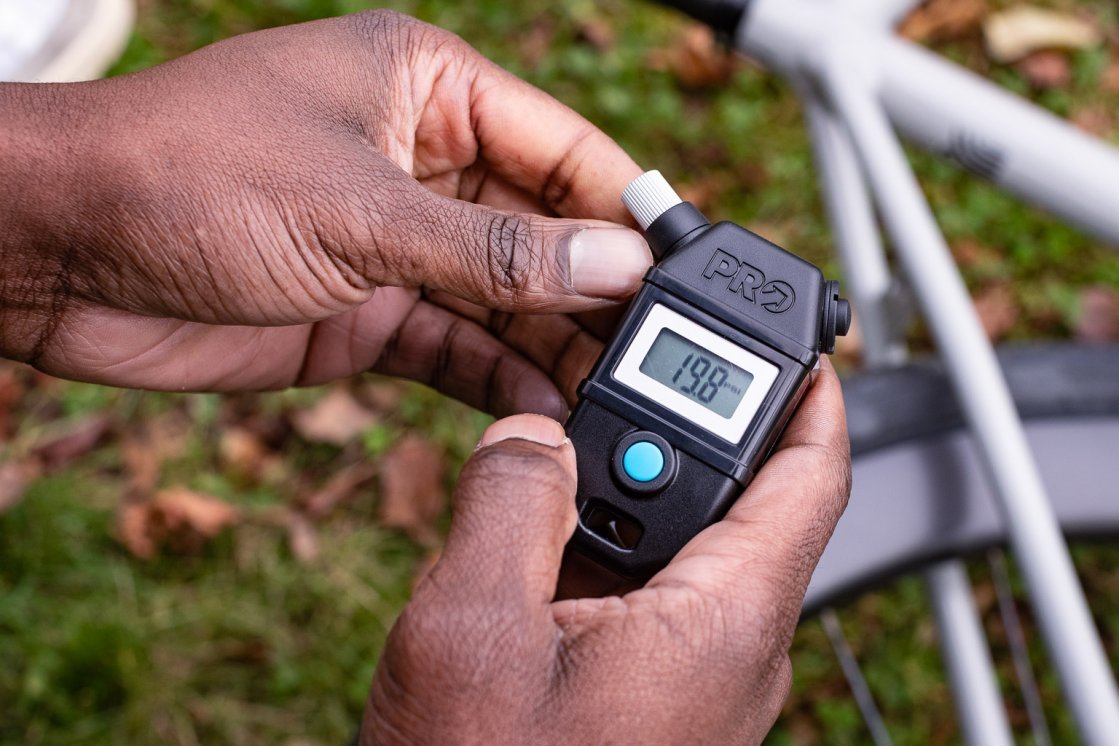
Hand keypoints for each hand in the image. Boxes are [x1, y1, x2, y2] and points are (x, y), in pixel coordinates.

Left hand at [0, 11, 648, 414]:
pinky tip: (542, 413)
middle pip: (543, 230)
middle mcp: (422, 162)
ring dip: (552, 346)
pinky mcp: (366, 311)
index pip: (562, 147)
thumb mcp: (362, 211)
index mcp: (428, 89)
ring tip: (613, 395)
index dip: (626, 210)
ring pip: (504, 298)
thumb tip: (615, 265)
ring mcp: (396, 242)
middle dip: (596, 292)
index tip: (685, 272)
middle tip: (658, 354)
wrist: (58, 254)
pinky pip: (454, 346)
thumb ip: (496, 251)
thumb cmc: (188, 176)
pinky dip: (495, 381)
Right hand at [362, 360, 850, 743]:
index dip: (810, 394)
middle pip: (736, 499)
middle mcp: (728, 647)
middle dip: (674, 428)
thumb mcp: (472, 628)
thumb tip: (529, 431)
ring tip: (551, 452)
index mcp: (721, 619)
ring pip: (679, 545)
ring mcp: (691, 675)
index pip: (811, 475)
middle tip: (607, 373)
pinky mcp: (651, 694)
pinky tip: (535, 535)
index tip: (792, 337)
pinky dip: (600, 545)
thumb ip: (509, 502)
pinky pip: (645, 596)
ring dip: (622, 488)